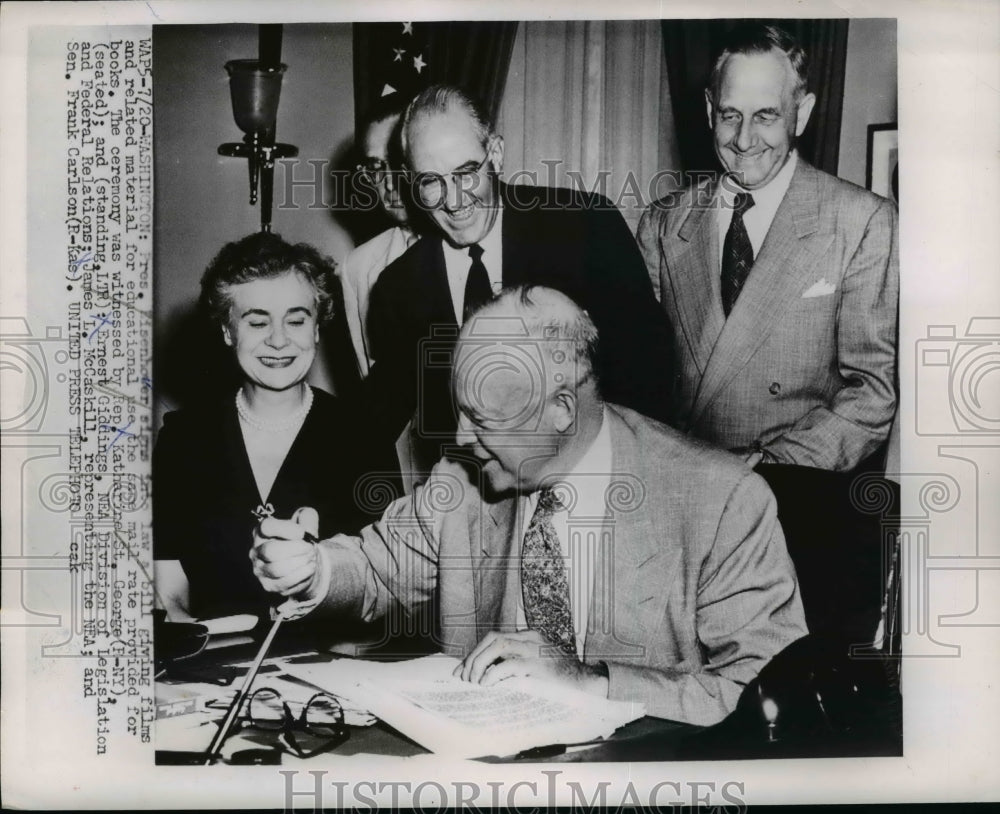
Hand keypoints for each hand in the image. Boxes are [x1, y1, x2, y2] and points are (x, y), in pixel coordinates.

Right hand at [250, 507, 321, 599]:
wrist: (305, 559)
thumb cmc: (302, 537)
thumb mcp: (307, 520)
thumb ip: (308, 517)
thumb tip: (306, 531)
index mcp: (262, 531)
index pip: (266, 527)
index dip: (287, 529)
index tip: (302, 533)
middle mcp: (256, 550)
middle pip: (270, 551)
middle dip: (295, 549)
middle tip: (310, 548)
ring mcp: (260, 569)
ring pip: (277, 569)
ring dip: (299, 563)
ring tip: (311, 557)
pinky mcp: (269, 585)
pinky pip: (284, 583)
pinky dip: (301, 575)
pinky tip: (310, 567)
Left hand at [453, 630, 608, 697]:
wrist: (589, 684)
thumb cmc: (562, 681)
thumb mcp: (537, 668)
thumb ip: (517, 666)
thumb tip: (488, 678)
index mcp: (530, 637)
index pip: (495, 638)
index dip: (476, 652)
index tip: (463, 670)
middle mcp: (531, 639)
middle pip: (493, 638)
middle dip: (474, 657)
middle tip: (464, 677)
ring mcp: (535, 650)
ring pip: (498, 646)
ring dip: (480, 663)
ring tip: (473, 682)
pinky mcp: (538, 665)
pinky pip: (510, 665)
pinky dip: (493, 674)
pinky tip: (486, 685)